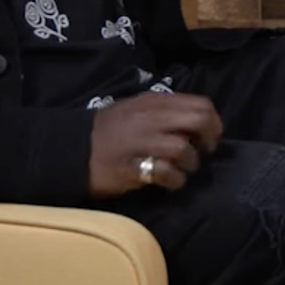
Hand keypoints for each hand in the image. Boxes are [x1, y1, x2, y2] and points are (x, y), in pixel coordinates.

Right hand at [87, 93, 222, 197]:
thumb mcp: (136, 110)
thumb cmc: (108, 131)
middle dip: (209, 139)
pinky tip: (169, 181)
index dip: (213, 121)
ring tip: (181, 169)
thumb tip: (199, 120)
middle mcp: (149, 118)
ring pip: (183, 149)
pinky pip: (166, 172)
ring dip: (190, 163)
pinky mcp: (131, 167)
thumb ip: (165, 111)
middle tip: (202, 151)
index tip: (209, 135)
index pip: (200, 103)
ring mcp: (139, 142)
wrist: (71, 150)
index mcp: (152, 102)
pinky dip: (174, 180)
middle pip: (198, 121)